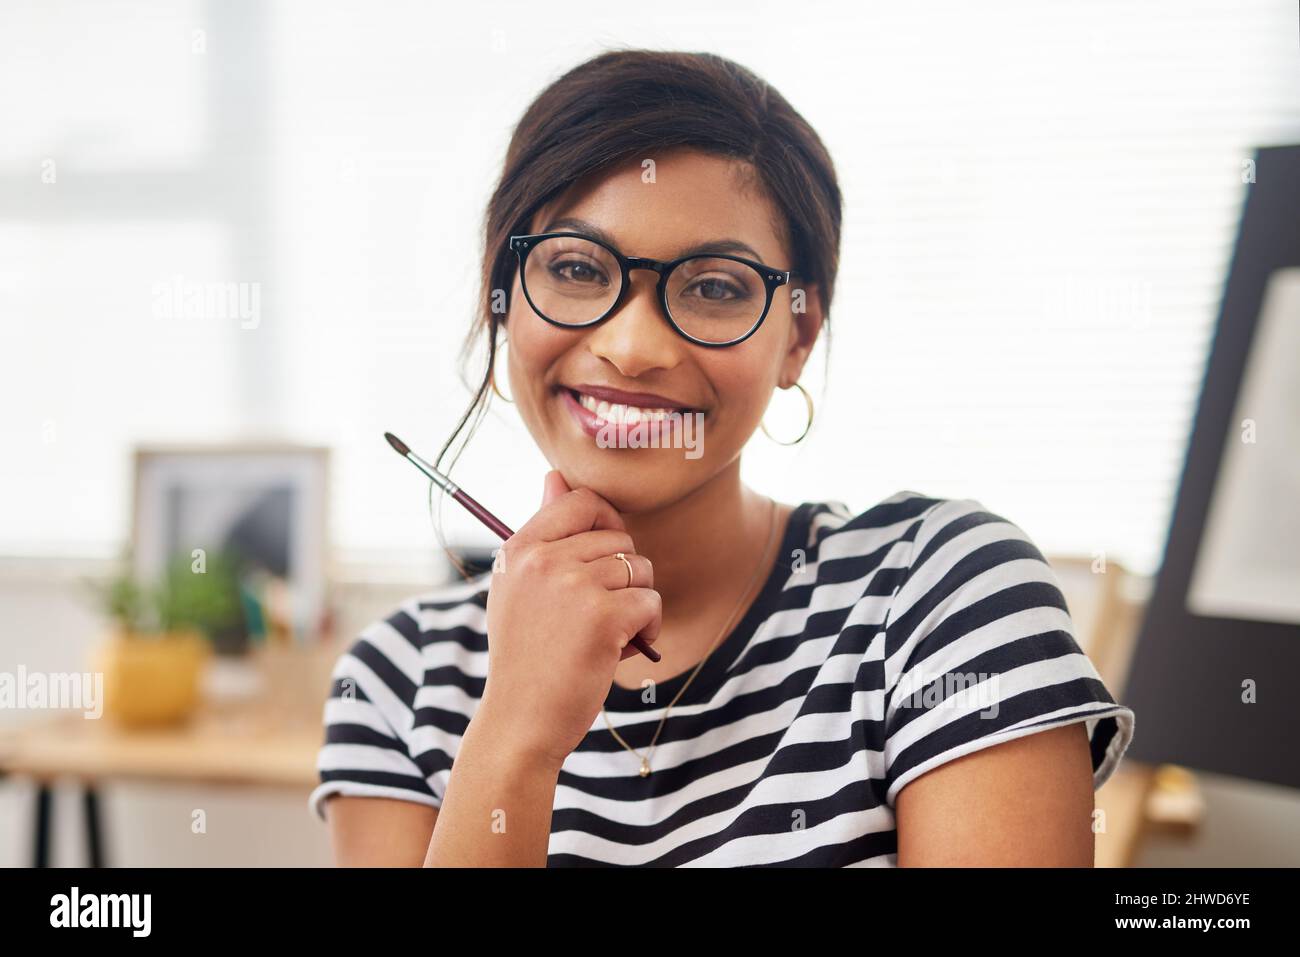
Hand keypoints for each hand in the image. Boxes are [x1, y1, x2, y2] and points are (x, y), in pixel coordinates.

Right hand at [479, 470, 660, 768]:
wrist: (520, 722)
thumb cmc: (527, 656)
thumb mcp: (520, 589)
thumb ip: (544, 533)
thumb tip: (556, 474)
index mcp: (520, 548)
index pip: (580, 500)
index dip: (605, 524)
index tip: (603, 559)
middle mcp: (544, 560)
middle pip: (619, 538)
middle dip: (624, 576)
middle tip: (598, 615)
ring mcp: (573, 586)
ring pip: (640, 569)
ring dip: (638, 602)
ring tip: (610, 634)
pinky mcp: (603, 616)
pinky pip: (651, 601)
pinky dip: (649, 627)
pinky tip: (623, 650)